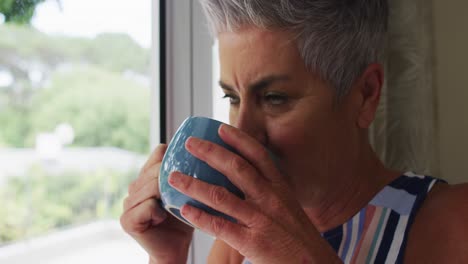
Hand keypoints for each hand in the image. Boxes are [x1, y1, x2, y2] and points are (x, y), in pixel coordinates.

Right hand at [120, 144, 193, 262]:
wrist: (176, 248)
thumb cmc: (186, 218)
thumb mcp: (190, 189)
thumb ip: (191, 171)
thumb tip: (210, 149)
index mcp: (148, 175)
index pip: (159, 153)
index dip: (174, 159)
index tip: (189, 170)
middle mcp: (135, 186)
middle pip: (155, 169)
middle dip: (173, 179)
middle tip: (182, 195)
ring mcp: (128, 203)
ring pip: (151, 186)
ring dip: (167, 197)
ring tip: (172, 207)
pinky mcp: (127, 220)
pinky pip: (147, 205)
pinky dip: (159, 211)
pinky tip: (163, 218)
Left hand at [167, 125, 340, 263]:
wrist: (313, 263)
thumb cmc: (297, 235)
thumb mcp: (288, 204)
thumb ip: (269, 190)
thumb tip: (246, 177)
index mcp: (280, 187)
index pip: (258, 156)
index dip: (238, 140)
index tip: (220, 129)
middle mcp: (270, 198)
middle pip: (236, 168)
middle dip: (210, 153)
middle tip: (190, 144)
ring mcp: (261, 219)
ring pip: (221, 196)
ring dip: (194, 185)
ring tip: (174, 177)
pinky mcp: (252, 242)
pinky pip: (220, 226)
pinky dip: (201, 217)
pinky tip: (185, 210)